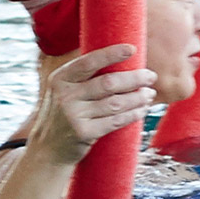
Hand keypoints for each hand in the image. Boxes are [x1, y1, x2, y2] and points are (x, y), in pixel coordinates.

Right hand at [26, 44, 154, 151]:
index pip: (89, 62)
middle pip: (108, 83)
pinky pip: (115, 121)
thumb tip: (118, 56)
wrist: (48, 148)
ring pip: (115, 103)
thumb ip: (83, 75)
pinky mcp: (84, 133)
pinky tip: (141, 109)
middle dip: (134, 78)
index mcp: (60, 78)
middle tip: (151, 76)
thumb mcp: (63, 90)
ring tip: (149, 93)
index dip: (112, 54)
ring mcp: (74, 116)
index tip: (132, 49)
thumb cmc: (63, 113)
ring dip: (137, 97)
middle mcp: (65, 96)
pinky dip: (132, 114)